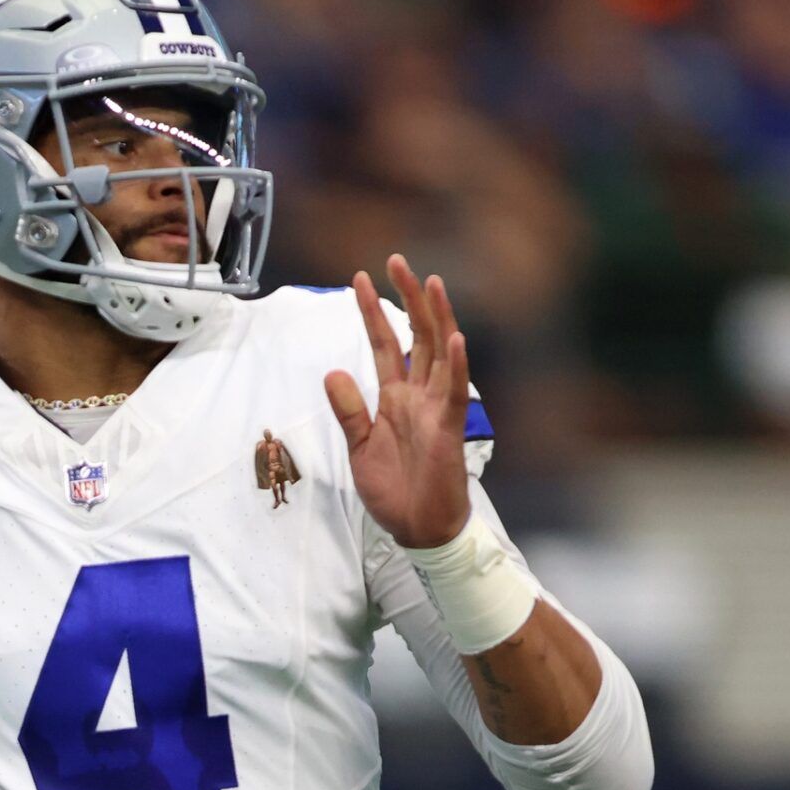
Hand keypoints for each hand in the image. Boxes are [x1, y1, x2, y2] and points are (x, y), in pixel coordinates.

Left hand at [325, 254, 472, 549]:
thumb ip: (349, 410)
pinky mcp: (450, 429)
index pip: (385, 344)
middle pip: (417, 336)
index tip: (359, 278)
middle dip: (407, 298)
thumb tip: (332, 371)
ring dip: (437, 318)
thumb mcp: (359, 447)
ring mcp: (437, 409)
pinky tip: (456, 338)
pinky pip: (456, 392)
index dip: (372, 312)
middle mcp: (419, 395)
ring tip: (431, 281)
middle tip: (396, 260)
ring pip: (441, 353)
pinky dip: (458, 366)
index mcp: (396, 397)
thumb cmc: (394, 490)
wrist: (417, 529)